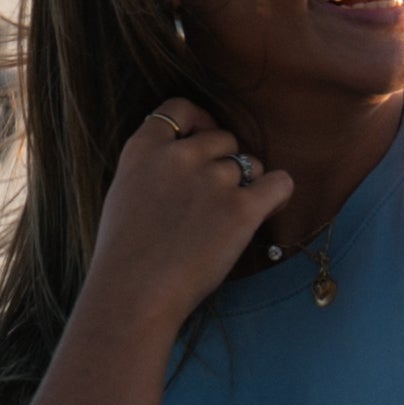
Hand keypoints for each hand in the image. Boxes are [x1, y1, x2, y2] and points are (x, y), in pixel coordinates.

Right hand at [79, 98, 299, 335]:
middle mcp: (179, 156)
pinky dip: (278, 194)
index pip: (180, 109)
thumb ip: (153, 169)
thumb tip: (187, 161)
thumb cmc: (125, 258)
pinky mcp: (241, 209)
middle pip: (223, 138)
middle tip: (216, 199)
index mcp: (143, 149)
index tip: (205, 141)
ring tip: (229, 220)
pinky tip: (268, 209)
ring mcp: (212, 180)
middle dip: (225, 163)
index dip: (199, 122)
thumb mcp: (124, 194)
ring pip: (250, 163)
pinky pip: (279, 183)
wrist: (133, 295)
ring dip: (248, 185)